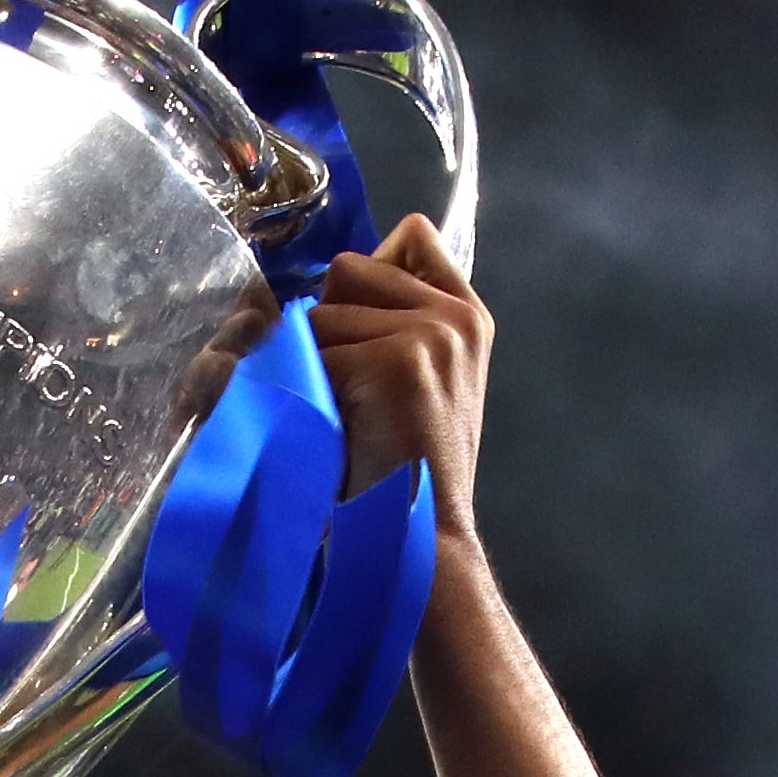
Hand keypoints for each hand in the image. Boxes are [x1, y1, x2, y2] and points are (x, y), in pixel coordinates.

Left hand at [309, 215, 492, 538]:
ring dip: (314, 363)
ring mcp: (433, 334)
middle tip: (347, 391)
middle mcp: (457, 316)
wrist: (422, 540)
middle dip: (330, 322)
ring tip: (343, 416)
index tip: (354, 328)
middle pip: (350, 269)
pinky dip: (309, 391)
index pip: (412, 235)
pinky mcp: (400, 359)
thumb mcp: (423, 381)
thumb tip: (335, 273)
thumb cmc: (407, 473)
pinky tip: (337, 429)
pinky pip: (314, 350)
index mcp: (468, 315)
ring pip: (323, 313)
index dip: (366, 272)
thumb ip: (400, 320)